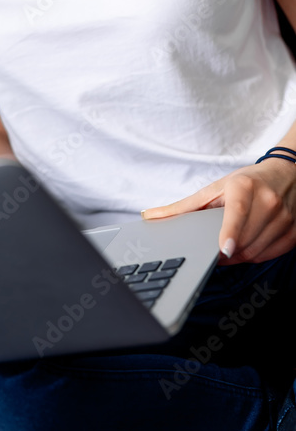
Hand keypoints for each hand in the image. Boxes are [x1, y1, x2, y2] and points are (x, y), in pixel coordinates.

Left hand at [141, 158, 295, 264]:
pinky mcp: (294, 231)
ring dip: (239, 255)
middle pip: (244, 239)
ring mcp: (284, 217)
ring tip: (231, 245)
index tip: (223, 249)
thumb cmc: (247, 182)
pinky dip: (256, 255)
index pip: (237, 213)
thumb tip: (149, 216)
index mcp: (244, 186)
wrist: (286, 174)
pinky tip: (248, 245)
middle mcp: (268, 200)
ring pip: (257, 251)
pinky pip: (270, 254)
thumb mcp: (214, 189)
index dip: (230, 233)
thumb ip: (183, 207)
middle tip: (215, 249)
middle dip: (226, 250)